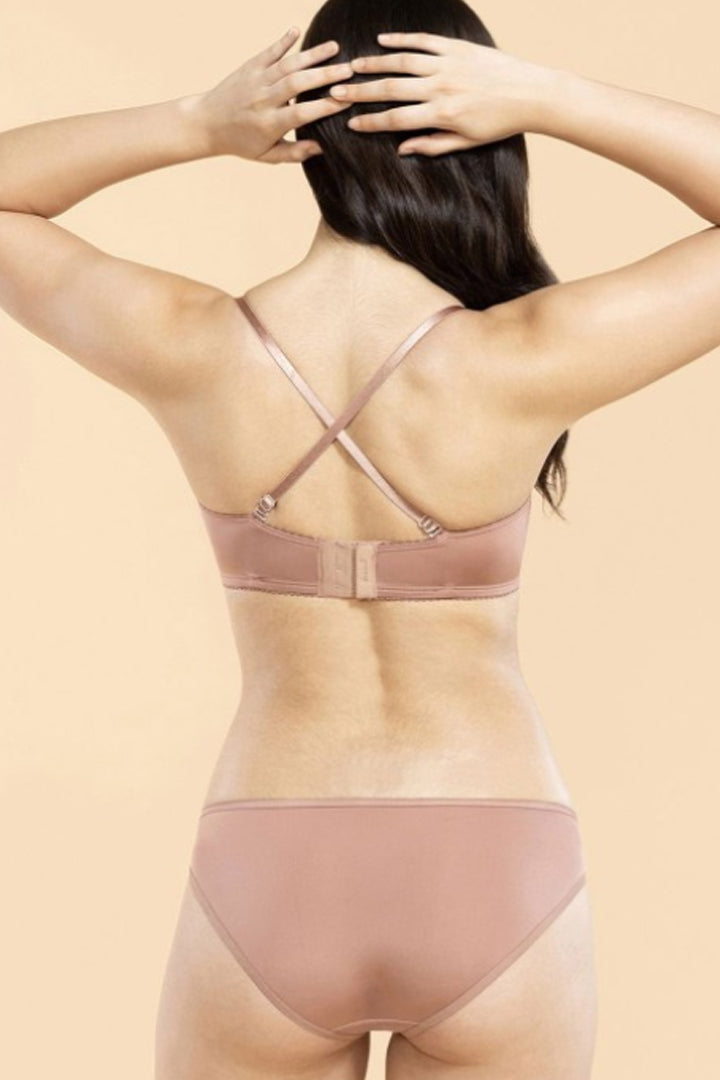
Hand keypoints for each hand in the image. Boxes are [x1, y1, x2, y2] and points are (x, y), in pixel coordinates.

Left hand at [190, 26, 354, 161]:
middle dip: (324, 75)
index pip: (302, 113)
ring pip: (287, 64)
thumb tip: (321, 148)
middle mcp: (263, 100)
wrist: (206, 123)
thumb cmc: (240, 142)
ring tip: (335, 47)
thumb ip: (294, 153)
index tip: (347, 99)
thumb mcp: (266, 156)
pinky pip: (269, 51)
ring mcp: (256, 80)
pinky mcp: (249, 67)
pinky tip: (297, 30)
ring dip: (312, 54)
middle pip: (298, 84)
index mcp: (269, 124)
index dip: (325, 106)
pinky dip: (283, 40)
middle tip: (349, 69)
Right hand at [329, 30, 557, 154]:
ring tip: (352, 66)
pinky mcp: (457, 48)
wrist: (532, 93)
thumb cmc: (500, 123)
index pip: (395, 120)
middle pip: (390, 90)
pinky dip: (401, 41)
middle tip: (335, 92)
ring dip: (374, 63)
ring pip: (402, 62)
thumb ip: (432, 145)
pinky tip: (382, 42)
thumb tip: (401, 149)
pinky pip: (423, 42)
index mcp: (442, 115)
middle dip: (360, 92)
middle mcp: (441, 87)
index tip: (349, 123)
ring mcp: (448, 64)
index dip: (369, 123)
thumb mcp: (467, 142)